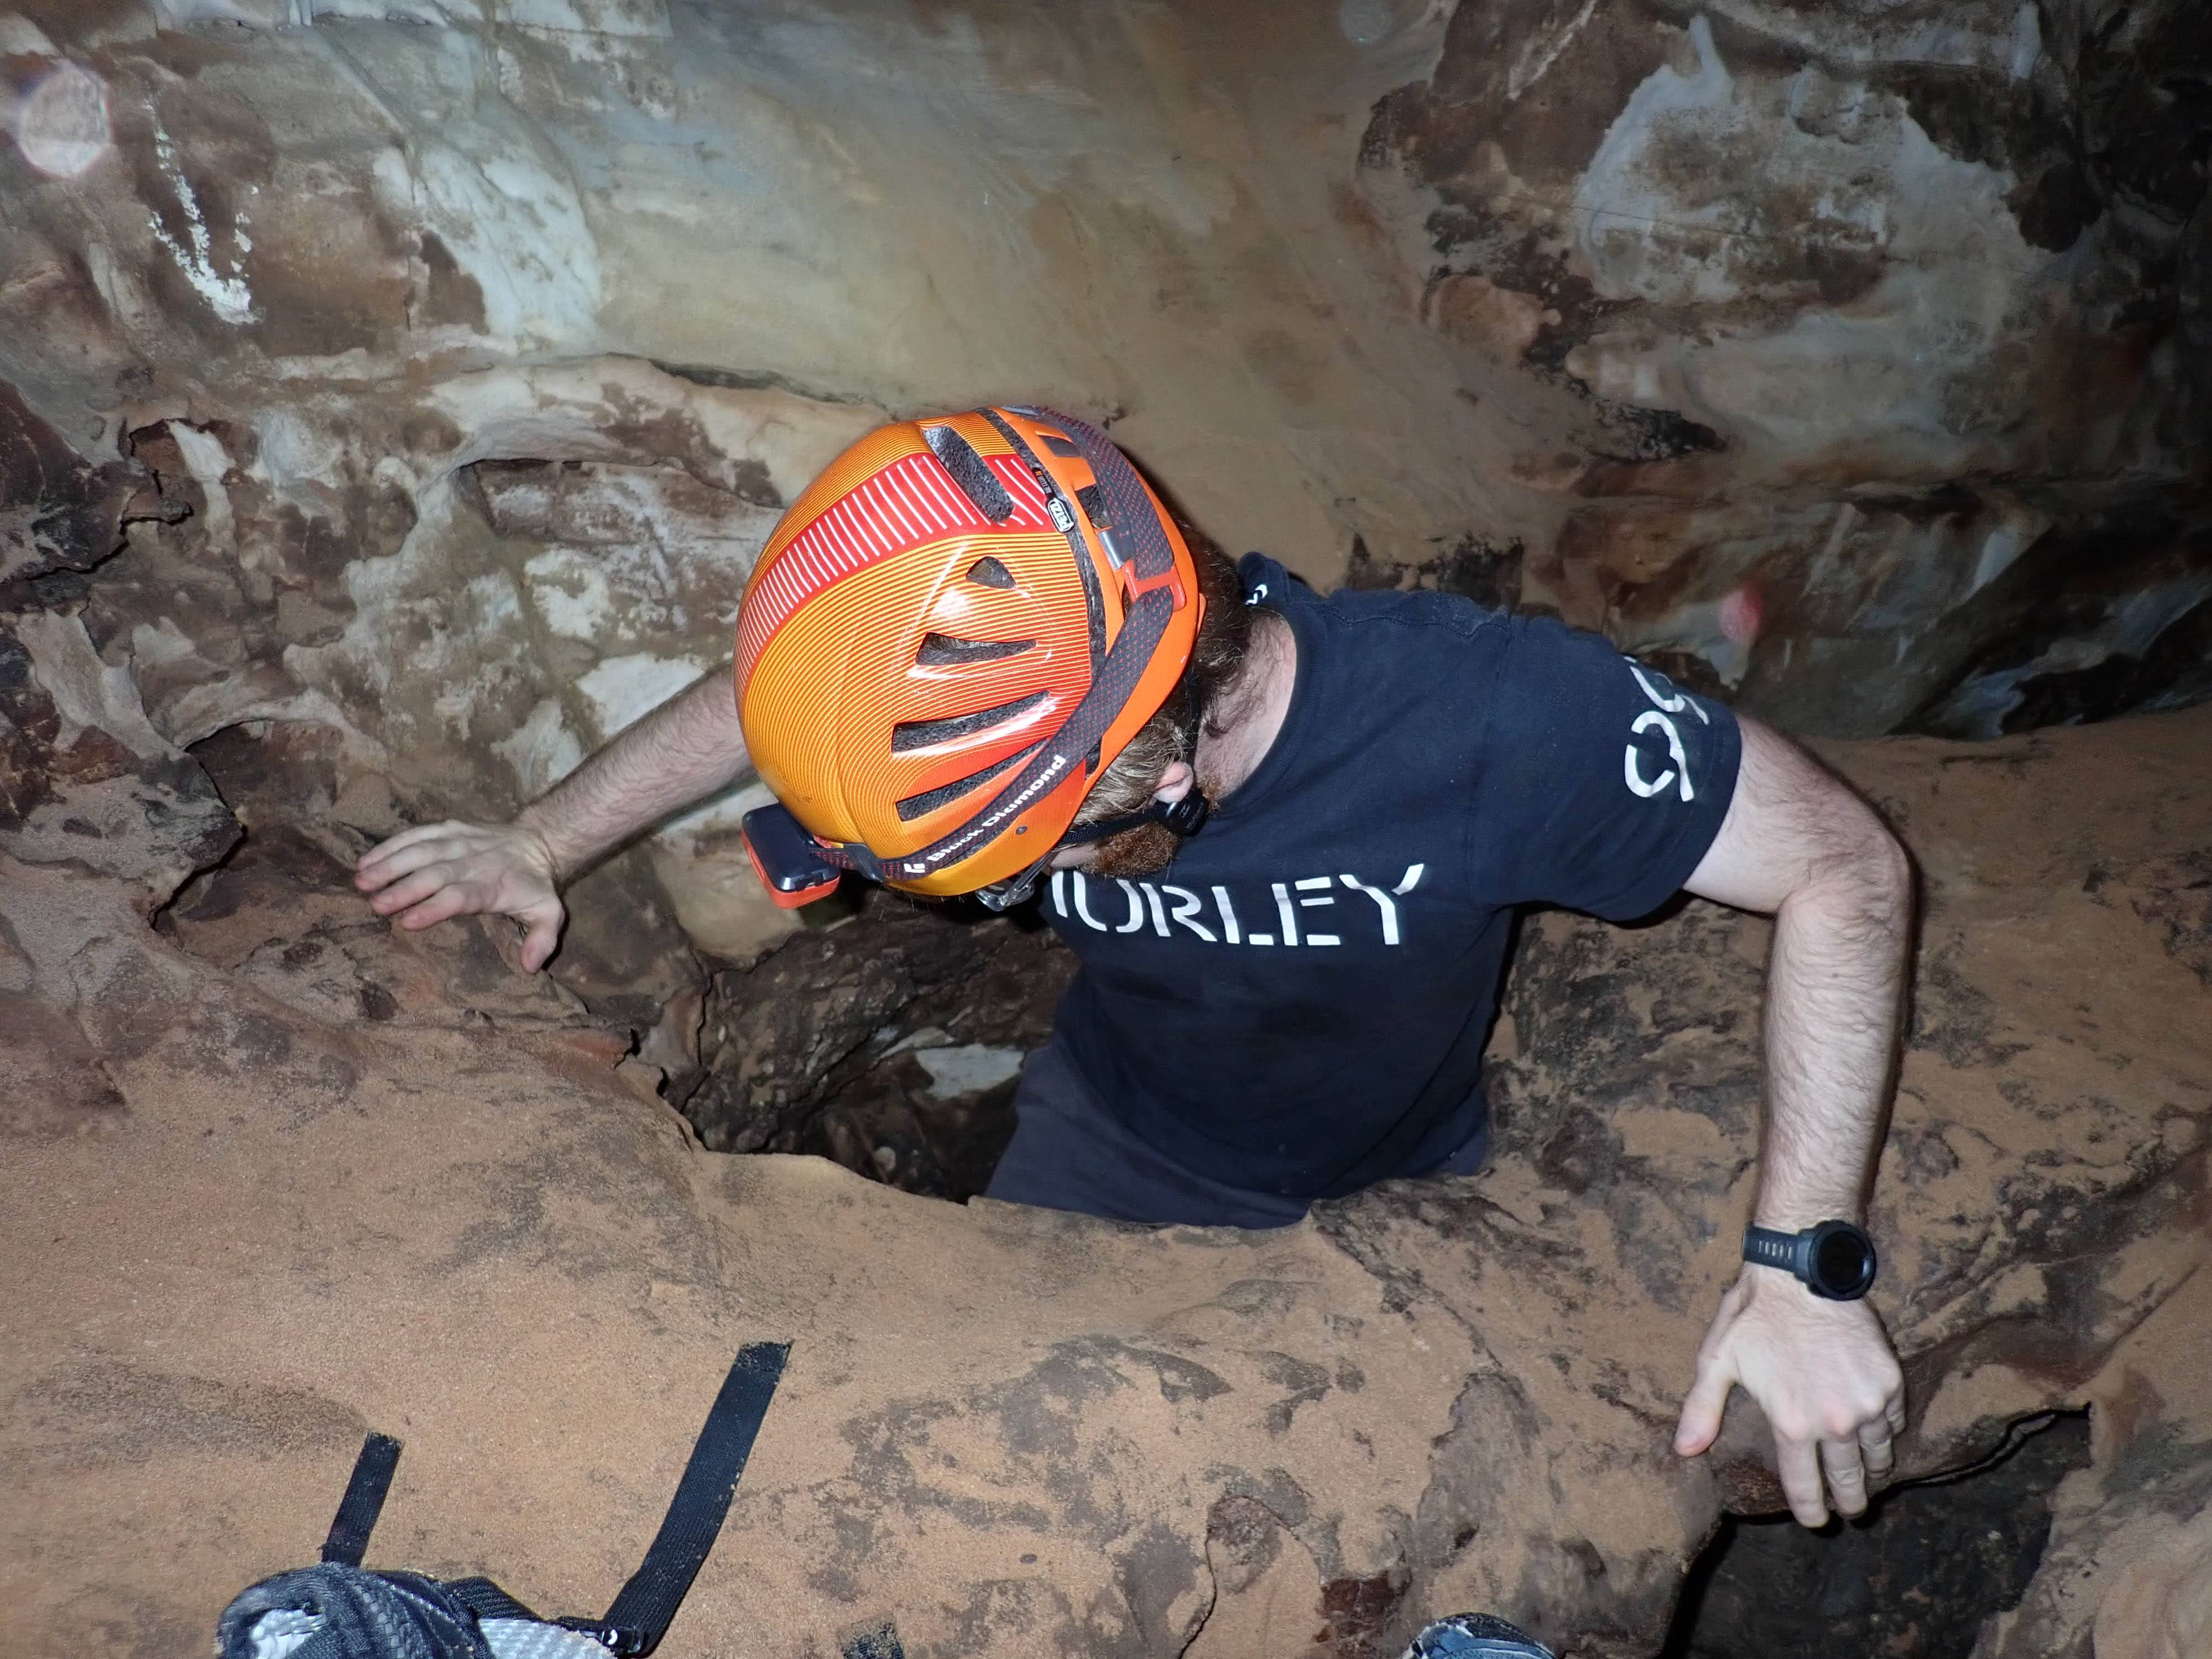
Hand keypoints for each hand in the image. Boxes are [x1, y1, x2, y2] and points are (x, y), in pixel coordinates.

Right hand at [353, 820, 565, 971]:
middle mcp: (471, 861)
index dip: (434, 907)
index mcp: (491, 885)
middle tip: (376, 904)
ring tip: (362, 881)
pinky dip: (390, 846)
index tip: (408, 921)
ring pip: (420, 851)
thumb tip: (530, 966)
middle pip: (434, 874)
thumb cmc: (534, 885)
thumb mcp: (549, 912)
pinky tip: (365, 861)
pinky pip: (416, 834)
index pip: (460, 896)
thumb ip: (543, 939)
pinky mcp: (446, 829)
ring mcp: (457, 841)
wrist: (537, 841)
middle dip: (404, 888)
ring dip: (390, 864)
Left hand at [1673, 1265, 1905, 1526]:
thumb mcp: (1718, 1360)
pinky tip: (1877, 1431)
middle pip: (1851, 1482)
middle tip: (1851, 1510)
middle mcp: (1836, 1421)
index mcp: (1793, 1423)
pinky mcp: (1891, 1381)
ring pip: (1878, 1455)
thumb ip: (1702, 1410)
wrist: (1803, 1272)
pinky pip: (1894, 1421)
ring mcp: (1869, 1403)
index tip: (1817, 1521)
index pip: (1807, 1487)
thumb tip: (1684, 1451)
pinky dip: (1886, 1430)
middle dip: (1851, 1502)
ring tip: (1867, 1475)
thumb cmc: (1755, 1315)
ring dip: (1872, 1469)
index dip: (1812, 1511)